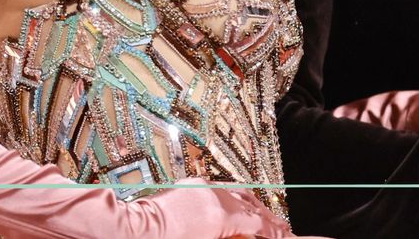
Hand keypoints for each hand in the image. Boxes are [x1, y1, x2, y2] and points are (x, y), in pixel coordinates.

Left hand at [124, 178, 296, 237]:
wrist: (135, 229)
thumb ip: (229, 237)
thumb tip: (242, 234)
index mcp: (221, 217)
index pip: (256, 223)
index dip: (272, 230)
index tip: (284, 234)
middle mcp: (216, 198)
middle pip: (251, 206)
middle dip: (267, 218)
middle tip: (281, 227)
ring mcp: (204, 188)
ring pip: (237, 194)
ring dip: (251, 205)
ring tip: (261, 216)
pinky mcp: (193, 185)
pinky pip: (220, 190)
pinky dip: (232, 199)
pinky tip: (235, 205)